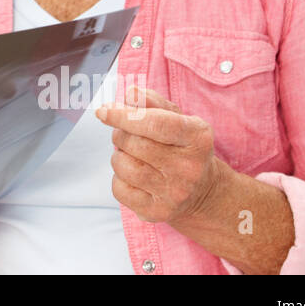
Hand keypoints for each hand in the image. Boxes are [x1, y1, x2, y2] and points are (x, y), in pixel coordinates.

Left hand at [95, 86, 226, 225]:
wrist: (202, 191)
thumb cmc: (181, 146)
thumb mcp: (176, 118)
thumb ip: (152, 102)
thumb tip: (130, 94)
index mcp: (197, 137)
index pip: (154, 123)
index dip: (123, 115)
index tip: (102, 111)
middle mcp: (190, 167)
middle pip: (134, 143)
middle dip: (121, 134)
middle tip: (127, 135)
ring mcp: (176, 192)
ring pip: (124, 166)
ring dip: (118, 156)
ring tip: (132, 155)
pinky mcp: (160, 212)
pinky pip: (119, 189)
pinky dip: (118, 179)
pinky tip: (134, 176)